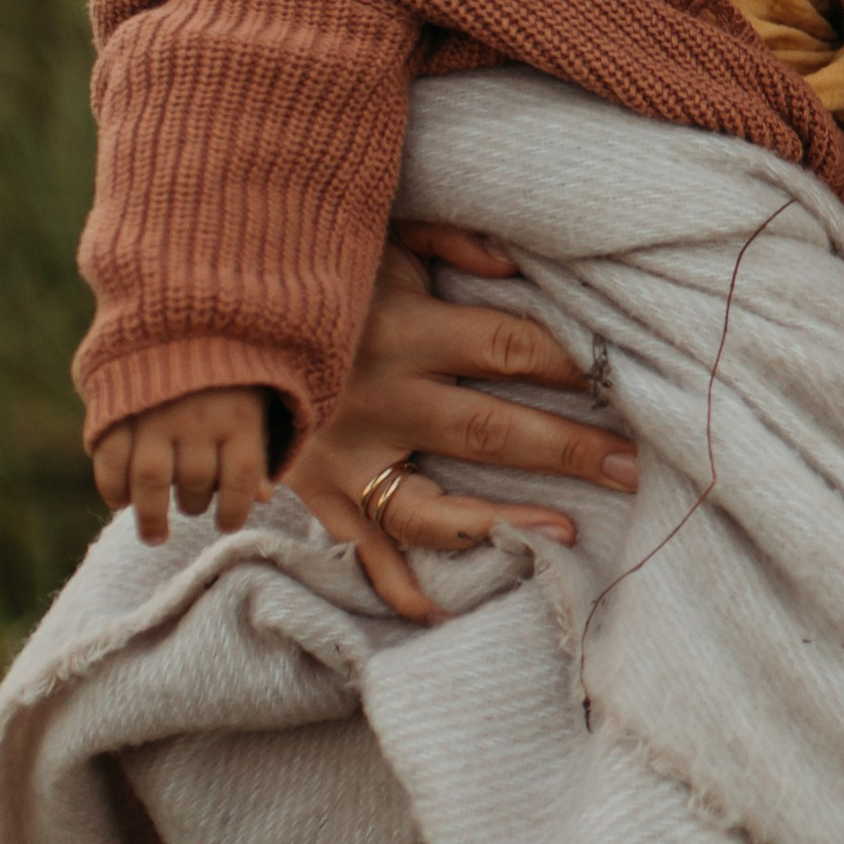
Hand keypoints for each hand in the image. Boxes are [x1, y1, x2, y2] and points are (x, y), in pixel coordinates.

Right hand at [91, 386, 272, 544]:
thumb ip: (257, 447)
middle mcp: (197, 418)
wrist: (182, 317)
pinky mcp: (119, 407)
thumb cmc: (227, 371)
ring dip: (151, 513)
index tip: (226, 524)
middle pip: (196, 481)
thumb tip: (265, 498)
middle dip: (193, 505)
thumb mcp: (255, 402)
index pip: (242, 480)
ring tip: (155, 533)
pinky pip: (110, 456)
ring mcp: (155, 413)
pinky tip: (120, 500)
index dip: (236, 511)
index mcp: (240, 417)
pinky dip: (111, 486)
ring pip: (150, 478)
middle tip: (191, 508)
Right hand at [284, 226, 638, 622]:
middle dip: (570, 449)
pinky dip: (400, 587)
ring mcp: (344, 455)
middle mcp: (379, 398)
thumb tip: (514, 262)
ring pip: (431, 507)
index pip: (510, 348)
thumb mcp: (378, 233)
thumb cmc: (316, 269)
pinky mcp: (316, 490)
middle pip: (492, 431)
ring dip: (500, 525)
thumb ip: (447, 239)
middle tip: (634, 468)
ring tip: (563, 534)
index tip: (628, 379)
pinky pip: (362, 551)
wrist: (209, 319)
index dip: (575, 365)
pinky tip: (449, 610)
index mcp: (403, 329)